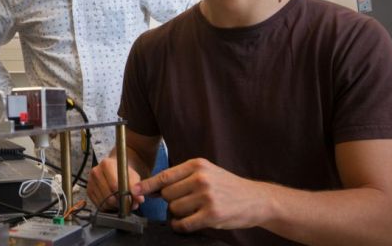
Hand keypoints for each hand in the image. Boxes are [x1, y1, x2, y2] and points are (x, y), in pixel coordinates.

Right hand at [87, 157, 144, 211]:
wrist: (116, 168)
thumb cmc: (125, 172)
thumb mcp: (134, 176)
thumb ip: (137, 187)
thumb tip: (139, 199)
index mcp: (106, 164)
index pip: (114, 185)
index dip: (123, 196)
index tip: (130, 201)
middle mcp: (95, 172)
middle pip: (108, 196)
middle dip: (119, 203)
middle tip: (127, 204)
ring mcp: (90, 182)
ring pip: (103, 203)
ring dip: (114, 206)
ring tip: (121, 203)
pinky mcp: (89, 191)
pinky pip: (98, 205)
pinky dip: (107, 207)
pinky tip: (113, 203)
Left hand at [132, 158, 271, 231]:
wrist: (256, 200)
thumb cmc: (227, 186)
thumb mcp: (206, 172)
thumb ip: (181, 177)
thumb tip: (152, 187)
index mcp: (197, 165)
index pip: (165, 176)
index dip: (148, 185)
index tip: (135, 190)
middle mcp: (201, 179)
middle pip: (166, 195)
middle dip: (171, 201)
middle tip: (185, 202)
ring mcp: (206, 197)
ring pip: (174, 209)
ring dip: (178, 214)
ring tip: (192, 211)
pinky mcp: (211, 215)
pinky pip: (183, 223)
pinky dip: (181, 226)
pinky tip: (187, 223)